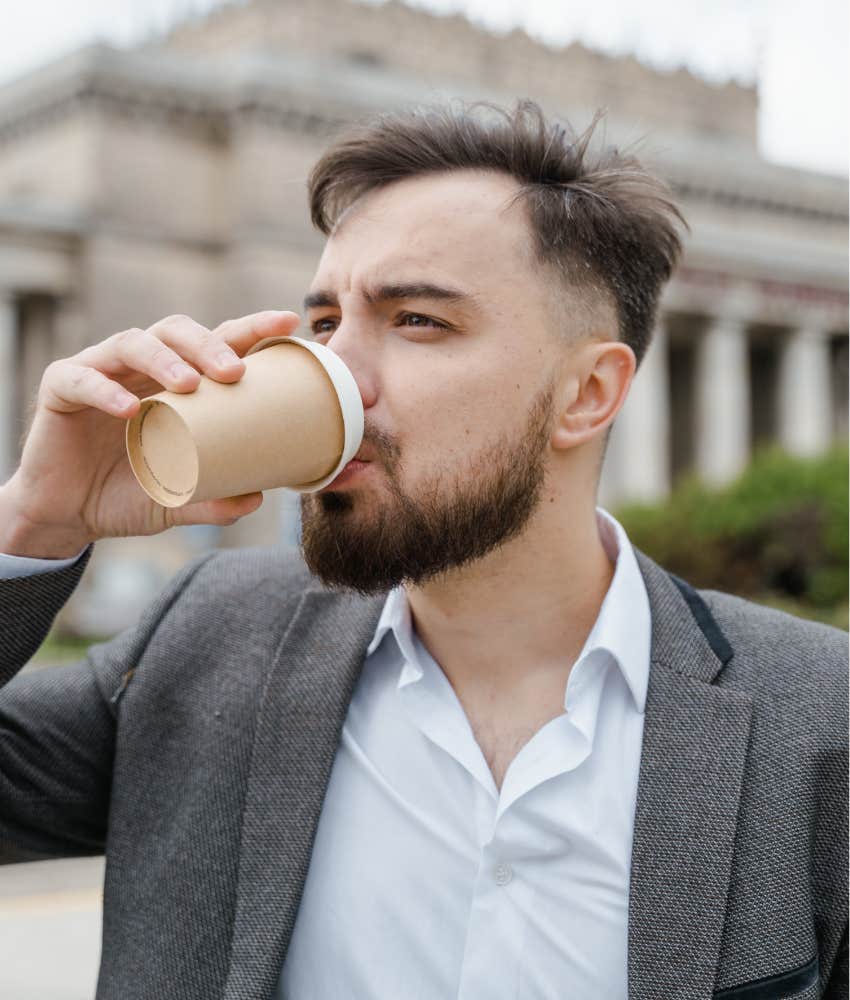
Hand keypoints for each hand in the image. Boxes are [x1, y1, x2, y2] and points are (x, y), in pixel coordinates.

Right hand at [2, 310, 300, 557]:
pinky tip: (130, 408)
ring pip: (131, 342)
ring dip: (164, 358)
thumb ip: (213, 501)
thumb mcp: (177, 502)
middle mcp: (140, 368)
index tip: (288, 322)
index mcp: (176, 382)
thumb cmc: (128, 494)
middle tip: (234, 372)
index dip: (250, 328)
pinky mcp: (61, 390)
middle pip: (176, 331)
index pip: (215, 342)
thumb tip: (257, 498)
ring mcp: (100, 372)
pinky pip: (81, 379)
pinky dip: (105, 390)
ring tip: (189, 384)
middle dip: (208, 344)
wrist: (69, 516)